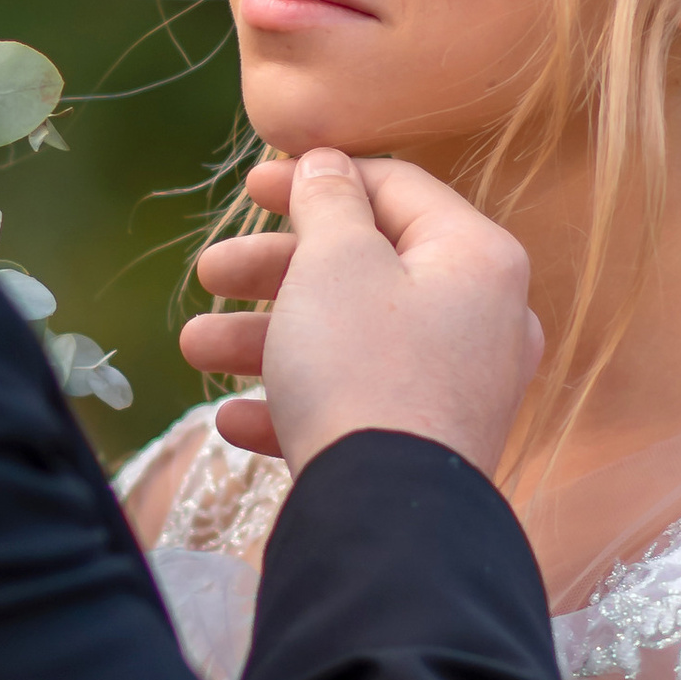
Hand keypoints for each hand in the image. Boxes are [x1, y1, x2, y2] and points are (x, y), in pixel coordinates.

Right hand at [178, 151, 541, 478]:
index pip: (396, 188)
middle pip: (366, 269)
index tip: (254, 185)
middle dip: (274, 272)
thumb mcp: (335, 264)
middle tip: (210, 273)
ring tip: (196, 349)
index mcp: (476, 257)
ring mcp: (460, 387)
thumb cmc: (362, 369)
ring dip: (268, 340)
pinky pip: (360, 405)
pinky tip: (234, 421)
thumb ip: (329, 203)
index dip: (317, 177)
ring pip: (352, 341)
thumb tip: (327, 164)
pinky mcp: (430, 442)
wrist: (387, 515)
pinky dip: (298, 403)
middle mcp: (484, 318)